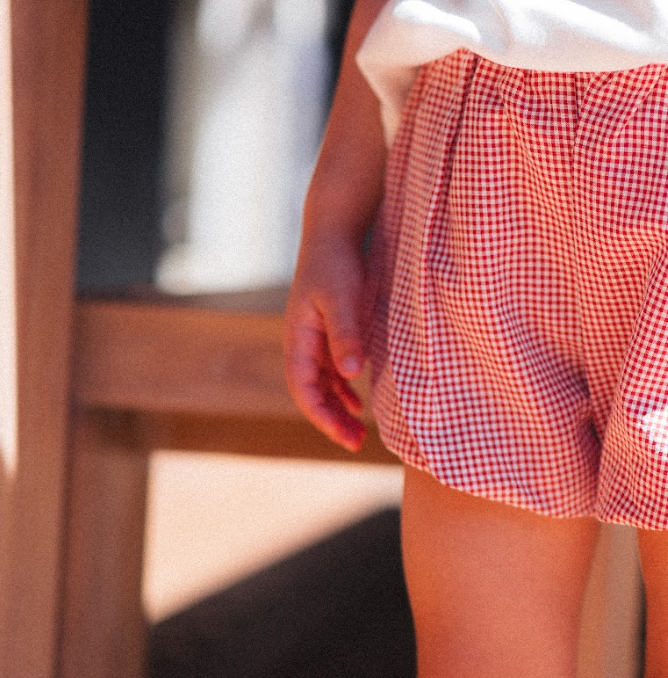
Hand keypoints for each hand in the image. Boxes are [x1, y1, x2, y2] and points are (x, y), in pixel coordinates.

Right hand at [283, 232, 376, 450]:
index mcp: (298, 339)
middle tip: (356, 443)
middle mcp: (302, 344)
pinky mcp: (329, 331)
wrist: (334, 234)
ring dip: (338, 408)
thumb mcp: (342, 299)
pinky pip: (332, 371)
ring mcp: (314, 339)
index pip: (304, 390)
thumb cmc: (336, 264)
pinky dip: (343, 389)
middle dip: (331, 420)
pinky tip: (359, 402)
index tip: (345, 436)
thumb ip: (346, 335)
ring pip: (322, 385)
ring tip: (358, 432)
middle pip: (312, 393)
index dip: (323, 416)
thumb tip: (352, 375)